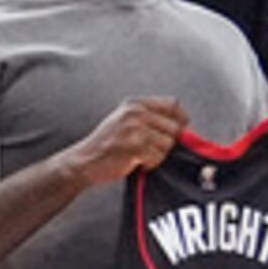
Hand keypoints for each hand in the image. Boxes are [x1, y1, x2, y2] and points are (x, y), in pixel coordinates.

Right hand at [73, 97, 191, 184]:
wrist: (83, 161)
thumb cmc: (106, 145)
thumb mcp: (125, 121)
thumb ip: (151, 119)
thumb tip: (184, 128)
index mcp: (135, 104)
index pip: (173, 104)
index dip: (181, 119)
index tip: (178, 131)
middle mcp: (135, 112)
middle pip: (174, 127)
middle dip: (167, 142)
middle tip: (151, 149)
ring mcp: (134, 128)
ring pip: (168, 144)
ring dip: (157, 155)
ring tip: (140, 155)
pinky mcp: (134, 145)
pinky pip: (157, 157)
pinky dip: (150, 164)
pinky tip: (136, 162)